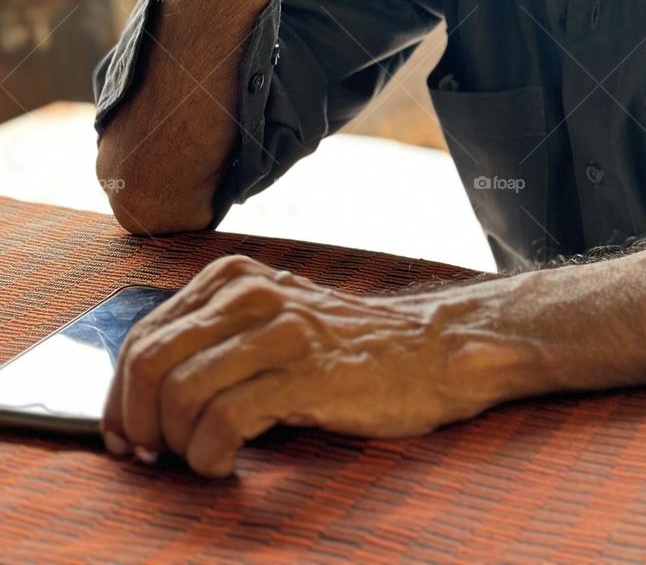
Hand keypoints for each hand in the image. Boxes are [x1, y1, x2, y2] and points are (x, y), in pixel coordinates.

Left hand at [100, 255, 484, 477]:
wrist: (428, 352)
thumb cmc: (343, 351)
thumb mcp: (270, 324)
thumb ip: (212, 340)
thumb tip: (138, 395)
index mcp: (232, 278)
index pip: (142, 335)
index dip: (121, 396)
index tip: (126, 437)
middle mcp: (249, 293)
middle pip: (148, 362)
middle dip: (137, 422)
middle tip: (154, 457)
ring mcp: (278, 329)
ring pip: (179, 392)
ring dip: (176, 444)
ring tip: (201, 459)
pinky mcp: (303, 371)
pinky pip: (223, 421)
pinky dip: (211, 455)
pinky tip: (227, 463)